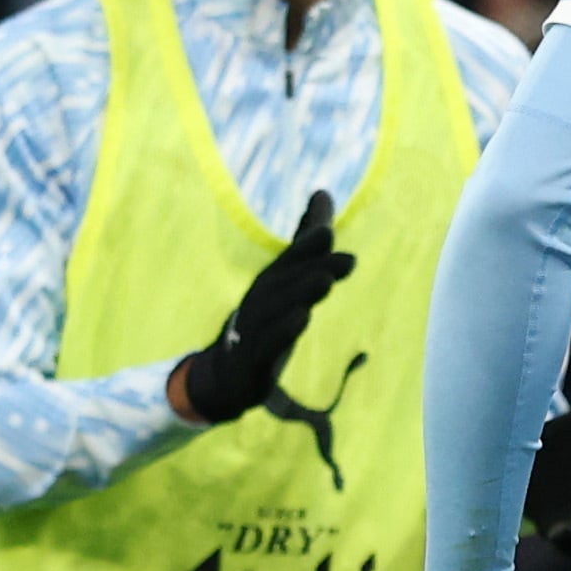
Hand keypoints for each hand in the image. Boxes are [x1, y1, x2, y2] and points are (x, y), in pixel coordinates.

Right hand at [173, 190, 355, 423]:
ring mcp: (254, 332)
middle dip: (311, 264)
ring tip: (326, 280)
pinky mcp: (254, 362)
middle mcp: (261, 303)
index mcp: (271, 284)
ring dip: (301, 293)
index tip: (328, 230)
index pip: (290, 261)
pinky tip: (302, 319)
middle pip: (285, 281)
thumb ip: (308, 241)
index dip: (307, 246)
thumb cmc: (265, 321)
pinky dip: (282, 331)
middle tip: (343, 252)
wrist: (226, 377)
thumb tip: (323, 193)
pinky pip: (267, 345)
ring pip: (277, 310)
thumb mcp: (289, 280)